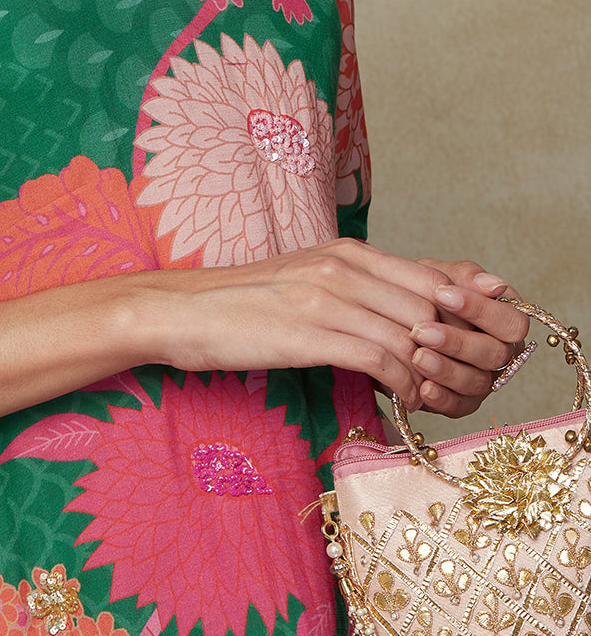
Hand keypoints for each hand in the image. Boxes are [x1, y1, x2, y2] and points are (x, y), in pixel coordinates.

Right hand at [152, 239, 496, 410]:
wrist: (183, 310)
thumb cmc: (244, 303)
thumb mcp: (307, 280)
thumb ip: (355, 288)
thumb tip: (402, 317)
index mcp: (344, 251)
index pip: (429, 276)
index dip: (460, 314)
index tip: (467, 347)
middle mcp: (341, 266)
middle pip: (428, 305)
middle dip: (451, 348)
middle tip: (456, 380)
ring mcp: (324, 296)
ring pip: (407, 333)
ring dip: (429, 371)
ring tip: (432, 396)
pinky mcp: (308, 332)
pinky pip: (376, 357)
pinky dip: (400, 383)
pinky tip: (401, 399)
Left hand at [409, 259, 528, 417]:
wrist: (390, 315)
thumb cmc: (424, 290)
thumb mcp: (440, 274)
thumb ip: (466, 276)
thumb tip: (495, 285)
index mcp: (505, 321)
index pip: (512, 321)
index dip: (480, 309)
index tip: (443, 294)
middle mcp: (501, 353)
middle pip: (495, 355)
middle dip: (458, 342)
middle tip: (422, 330)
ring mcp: (483, 379)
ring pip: (476, 382)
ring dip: (446, 370)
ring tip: (417, 356)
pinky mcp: (462, 402)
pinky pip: (458, 406)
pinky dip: (441, 398)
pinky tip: (423, 387)